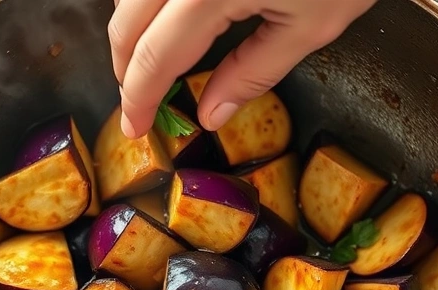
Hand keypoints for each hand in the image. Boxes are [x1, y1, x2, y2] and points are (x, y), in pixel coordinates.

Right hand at [109, 0, 375, 137]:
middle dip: (126, 68)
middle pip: (125, 22)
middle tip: (142, 100)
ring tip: (153, 58)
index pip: (154, 57)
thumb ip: (254, 71)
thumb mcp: (311, 25)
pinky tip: (166, 14)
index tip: (136, 127)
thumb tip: (210, 113)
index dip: (139, 98)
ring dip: (132, 27)